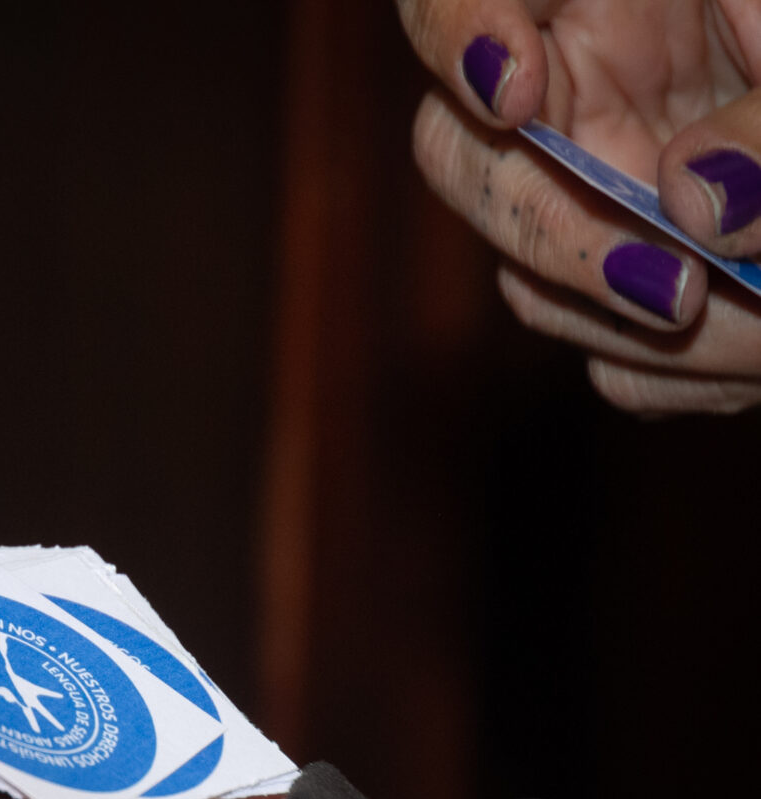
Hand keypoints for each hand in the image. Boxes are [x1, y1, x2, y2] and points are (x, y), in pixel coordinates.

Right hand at [399, 0, 760, 412]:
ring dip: (643, 330)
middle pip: (461, 162)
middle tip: (671, 289)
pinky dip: (684, 372)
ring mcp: (592, 201)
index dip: (456, 39)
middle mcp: (573, 99)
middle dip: (552, 236)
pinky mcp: (630, 295)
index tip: (514, 96)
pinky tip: (759, 353)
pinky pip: (606, 356)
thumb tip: (695, 205)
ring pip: (528, 283)